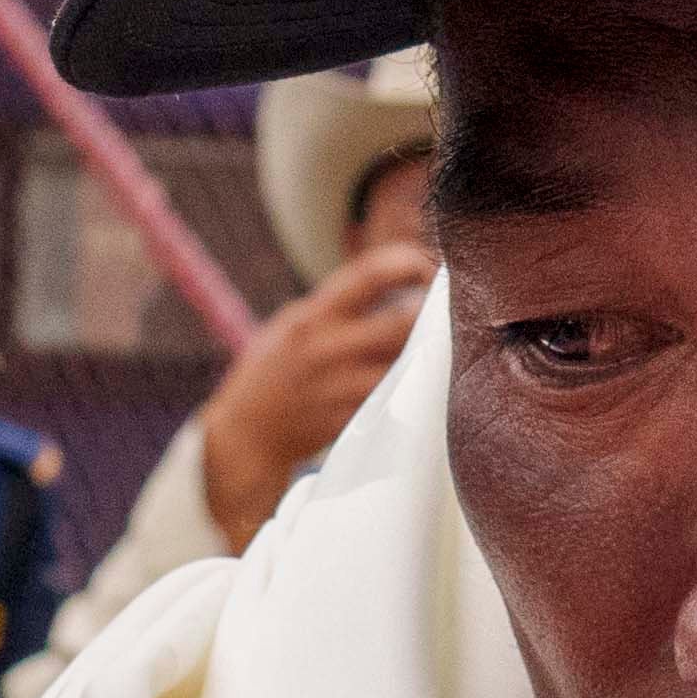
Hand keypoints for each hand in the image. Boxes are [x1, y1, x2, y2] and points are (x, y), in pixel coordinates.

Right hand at [188, 239, 430, 549]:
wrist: (247, 436)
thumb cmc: (275, 370)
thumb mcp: (293, 324)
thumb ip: (337, 305)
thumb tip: (395, 281)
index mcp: (313, 316)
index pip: (370, 274)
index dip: (408, 261)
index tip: (426, 265)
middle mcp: (329, 348)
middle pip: (404, 321)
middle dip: (433, 310)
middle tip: (448, 308)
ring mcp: (344, 387)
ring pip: (409, 363)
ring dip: (431, 351)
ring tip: (441, 342)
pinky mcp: (355, 419)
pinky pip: (400, 396)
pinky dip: (416, 384)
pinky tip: (422, 378)